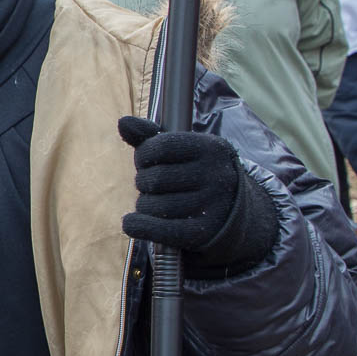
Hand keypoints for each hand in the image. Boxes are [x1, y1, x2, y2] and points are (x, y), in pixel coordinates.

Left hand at [118, 117, 277, 268]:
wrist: (233, 211)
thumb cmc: (196, 173)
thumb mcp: (181, 150)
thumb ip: (150, 135)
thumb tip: (123, 123)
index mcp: (212, 148)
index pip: (159, 147)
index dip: (143, 156)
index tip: (145, 162)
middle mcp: (217, 176)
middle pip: (154, 179)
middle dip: (143, 182)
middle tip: (152, 185)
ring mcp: (213, 206)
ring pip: (154, 206)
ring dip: (145, 205)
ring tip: (156, 202)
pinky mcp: (205, 233)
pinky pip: (161, 230)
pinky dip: (139, 226)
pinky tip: (132, 222)